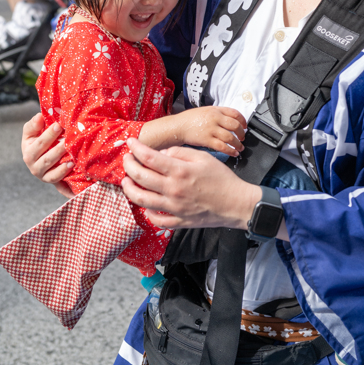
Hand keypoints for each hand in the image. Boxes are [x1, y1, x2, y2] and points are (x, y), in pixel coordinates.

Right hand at [21, 112, 73, 196]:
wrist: (43, 156)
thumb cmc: (39, 140)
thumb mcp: (32, 132)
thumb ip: (34, 124)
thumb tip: (39, 116)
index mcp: (28, 151)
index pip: (39, 143)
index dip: (49, 135)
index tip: (59, 125)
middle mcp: (33, 166)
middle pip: (47, 159)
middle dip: (58, 149)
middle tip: (69, 141)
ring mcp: (43, 176)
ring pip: (53, 172)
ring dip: (63, 166)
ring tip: (73, 159)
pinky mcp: (51, 182)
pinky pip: (58, 182)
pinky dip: (65, 179)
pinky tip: (72, 170)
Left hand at [122, 138, 260, 230]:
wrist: (236, 203)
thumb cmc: (222, 179)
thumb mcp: (203, 158)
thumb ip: (180, 153)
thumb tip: (161, 154)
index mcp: (180, 171)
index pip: (149, 158)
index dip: (136, 148)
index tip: (130, 143)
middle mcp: (173, 190)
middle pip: (140, 177)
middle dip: (128, 165)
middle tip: (127, 159)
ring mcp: (174, 208)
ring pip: (141, 200)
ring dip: (129, 189)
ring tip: (127, 182)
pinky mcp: (178, 221)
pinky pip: (156, 219)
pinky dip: (147, 211)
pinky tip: (146, 203)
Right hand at [172, 106, 246, 155]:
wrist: (178, 126)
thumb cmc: (190, 119)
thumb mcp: (205, 111)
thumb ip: (218, 114)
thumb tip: (230, 119)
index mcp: (215, 110)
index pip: (235, 113)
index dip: (243, 121)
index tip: (245, 126)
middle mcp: (215, 118)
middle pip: (235, 125)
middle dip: (242, 133)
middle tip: (243, 138)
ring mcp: (211, 129)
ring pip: (230, 137)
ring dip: (238, 144)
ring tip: (240, 147)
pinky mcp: (207, 140)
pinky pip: (222, 146)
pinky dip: (230, 150)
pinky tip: (233, 153)